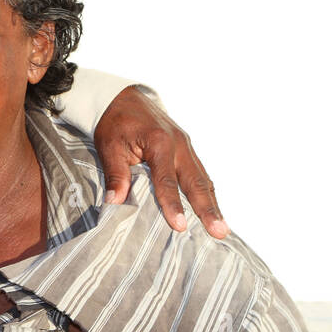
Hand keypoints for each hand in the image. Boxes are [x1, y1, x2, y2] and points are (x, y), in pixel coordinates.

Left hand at [94, 85, 228, 238]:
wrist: (122, 99)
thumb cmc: (115, 123)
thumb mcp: (109, 147)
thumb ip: (116, 174)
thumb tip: (116, 202)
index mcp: (160, 143)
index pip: (167, 181)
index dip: (173, 205)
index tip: (180, 226)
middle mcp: (179, 145)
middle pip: (196, 182)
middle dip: (208, 209)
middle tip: (220, 232)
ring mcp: (186, 146)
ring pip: (203, 178)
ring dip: (212, 204)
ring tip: (222, 227)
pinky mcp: (186, 149)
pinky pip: (199, 173)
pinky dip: (206, 192)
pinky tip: (212, 209)